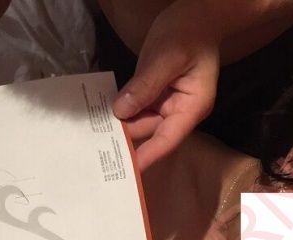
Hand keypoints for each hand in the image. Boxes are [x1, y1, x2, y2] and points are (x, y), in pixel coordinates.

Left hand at [112, 2, 219, 170]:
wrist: (198, 14)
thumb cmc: (189, 32)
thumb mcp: (166, 57)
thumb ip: (145, 85)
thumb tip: (121, 111)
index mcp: (192, 107)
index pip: (168, 138)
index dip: (148, 155)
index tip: (128, 171)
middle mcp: (181, 111)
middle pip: (151, 132)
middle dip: (127, 140)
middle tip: (98, 152)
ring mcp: (168, 103)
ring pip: (141, 122)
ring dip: (121, 126)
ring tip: (94, 136)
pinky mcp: (156, 95)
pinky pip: (137, 108)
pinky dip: (122, 112)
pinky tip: (102, 116)